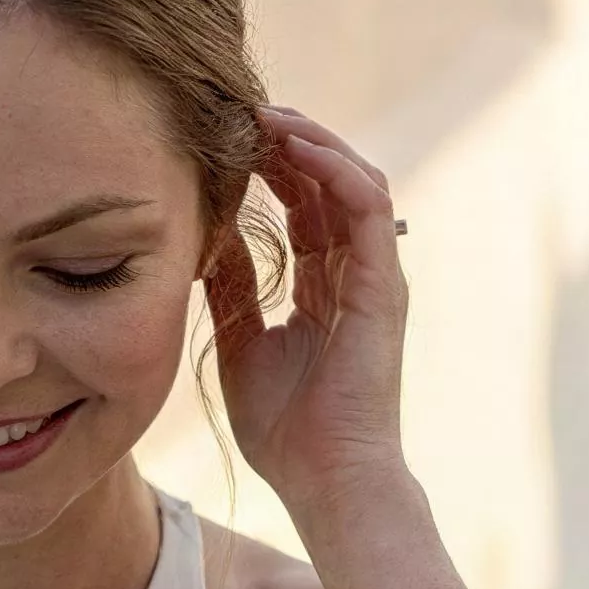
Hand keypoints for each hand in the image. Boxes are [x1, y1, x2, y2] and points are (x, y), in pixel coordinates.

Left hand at [203, 105, 409, 515]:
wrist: (325, 478)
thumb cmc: (286, 430)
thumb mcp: (240, 343)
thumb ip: (232, 287)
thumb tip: (203, 235)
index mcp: (323, 290)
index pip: (303, 208)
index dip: (269, 168)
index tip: (225, 140)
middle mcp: (354, 277)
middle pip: (328, 185)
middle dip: (289, 142)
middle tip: (243, 110)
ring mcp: (374, 279)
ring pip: (355, 182)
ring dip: (314, 142)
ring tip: (269, 115)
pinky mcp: (384, 286)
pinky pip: (369, 207)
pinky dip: (336, 169)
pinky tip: (298, 146)